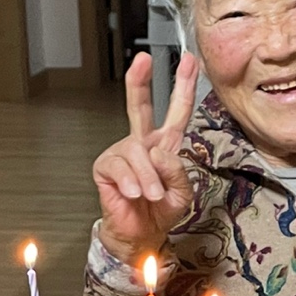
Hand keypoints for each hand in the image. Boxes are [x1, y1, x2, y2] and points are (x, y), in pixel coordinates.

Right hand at [93, 51, 199, 266]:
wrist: (141, 234)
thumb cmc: (161, 212)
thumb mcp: (182, 192)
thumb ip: (178, 171)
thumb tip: (158, 153)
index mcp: (165, 146)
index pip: (176, 112)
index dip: (183, 87)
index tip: (190, 62)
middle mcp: (142, 144)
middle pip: (139, 106)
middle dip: (140, 81)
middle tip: (142, 60)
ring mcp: (122, 153)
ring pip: (137, 150)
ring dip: (148, 177)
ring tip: (152, 195)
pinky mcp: (106, 167)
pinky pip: (119, 166)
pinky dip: (131, 183)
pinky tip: (133, 193)